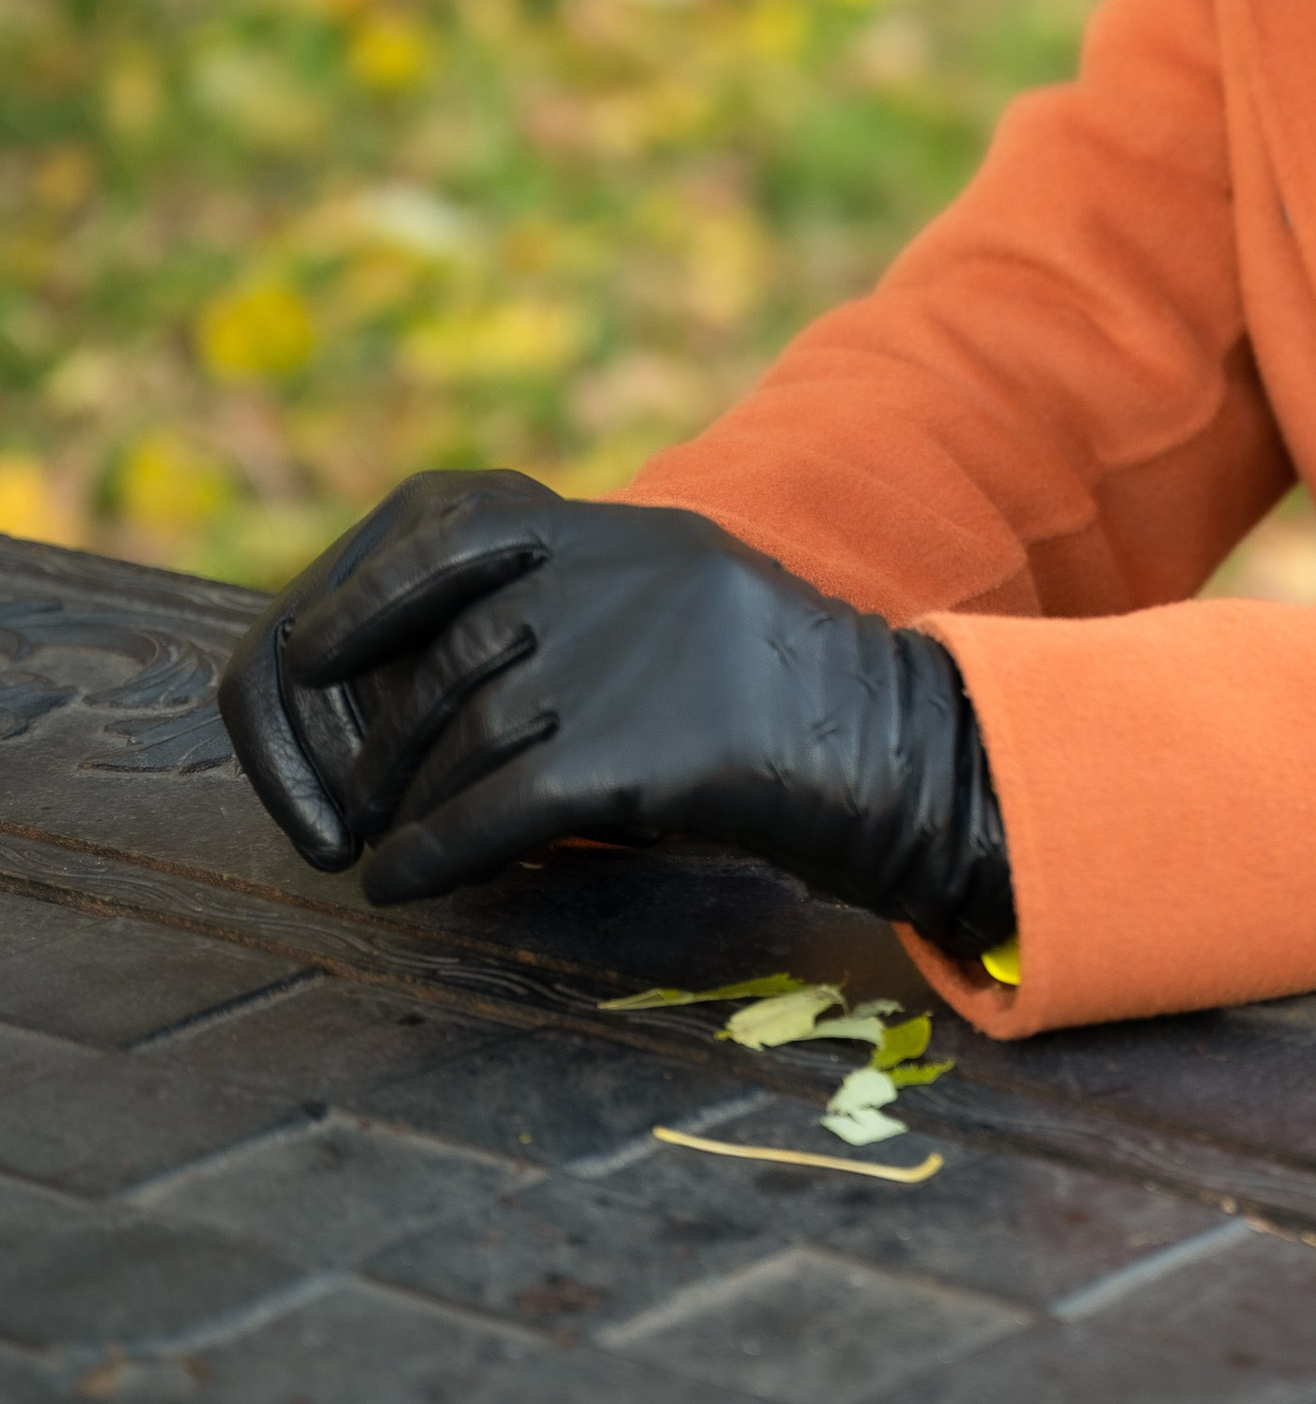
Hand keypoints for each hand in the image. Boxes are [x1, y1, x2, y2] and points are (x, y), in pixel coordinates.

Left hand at [216, 469, 1013, 929]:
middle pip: (438, 653)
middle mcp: (620, 575)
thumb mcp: (688, 609)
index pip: (449, 518)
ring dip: (399, 806)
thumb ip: (584, 607)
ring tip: (376, 849)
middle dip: (373, 741)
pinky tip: (406, 885)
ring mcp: (632, 657)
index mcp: (629, 531)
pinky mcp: (646, 751)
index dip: (362, 589)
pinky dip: (434, 853)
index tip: (311, 657)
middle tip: (343, 805)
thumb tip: (444, 671)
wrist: (915, 757)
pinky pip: (497, 806)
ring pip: (458, 736)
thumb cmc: (797, 713)